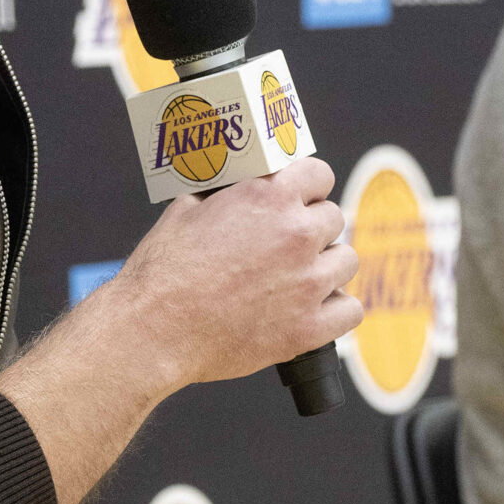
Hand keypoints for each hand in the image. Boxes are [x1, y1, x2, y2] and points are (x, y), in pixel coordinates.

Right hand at [99, 155, 362, 392]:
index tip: (300, 198)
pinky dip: (337, 309)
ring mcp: (307, 283)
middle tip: (289, 244)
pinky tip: (317, 308)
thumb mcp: (187, 209)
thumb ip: (225, 194)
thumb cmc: (163, 272)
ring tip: (301, 276)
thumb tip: (236, 186)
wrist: (153, 329)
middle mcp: (296, 235)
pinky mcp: (308, 328)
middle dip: (313, 228)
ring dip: (327, 266)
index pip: (320, 174)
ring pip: (346, 261)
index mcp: (269, 197)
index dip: (308, 186)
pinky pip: (351, 310)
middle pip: (334, 218)